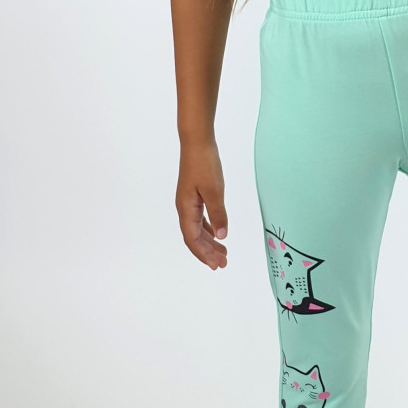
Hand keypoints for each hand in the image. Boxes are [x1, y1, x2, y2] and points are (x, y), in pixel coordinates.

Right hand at [176, 141, 228, 268]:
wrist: (196, 142)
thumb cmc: (204, 164)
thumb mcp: (214, 190)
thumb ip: (218, 214)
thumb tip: (222, 236)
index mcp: (186, 209)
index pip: (193, 239)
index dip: (203, 254)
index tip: (216, 265)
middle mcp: (184, 208)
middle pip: (194, 237)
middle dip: (207, 252)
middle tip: (223, 263)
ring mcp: (188, 202)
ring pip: (197, 229)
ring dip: (209, 242)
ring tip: (223, 253)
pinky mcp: (194, 195)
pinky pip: (200, 219)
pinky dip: (208, 229)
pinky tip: (217, 234)